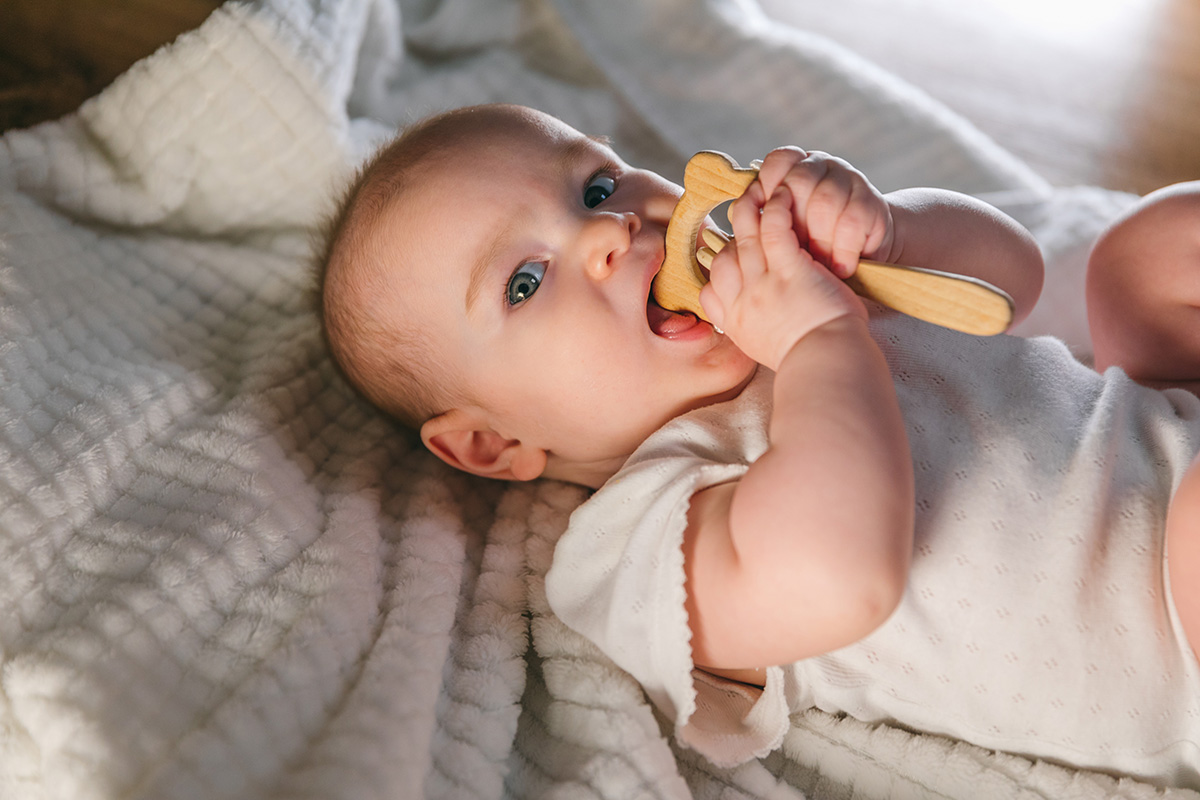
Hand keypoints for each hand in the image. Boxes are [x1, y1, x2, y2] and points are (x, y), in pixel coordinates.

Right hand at [699, 181, 866, 370]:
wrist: (829, 364)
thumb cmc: (812, 360)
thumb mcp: (769, 352)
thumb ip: (758, 331)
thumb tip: (760, 323)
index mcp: (737, 324)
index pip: (710, 290)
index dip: (717, 268)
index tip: (728, 256)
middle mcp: (744, 303)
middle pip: (724, 258)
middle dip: (731, 232)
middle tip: (741, 213)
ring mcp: (764, 285)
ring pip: (745, 237)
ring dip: (749, 209)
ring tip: (757, 192)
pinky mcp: (791, 271)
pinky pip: (774, 230)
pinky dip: (775, 210)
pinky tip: (781, 198)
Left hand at [754, 147, 893, 276]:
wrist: (862, 259)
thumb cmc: (811, 251)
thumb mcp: (784, 237)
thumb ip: (762, 232)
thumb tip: (730, 243)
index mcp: (792, 168)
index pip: (777, 162)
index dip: (767, 189)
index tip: (763, 227)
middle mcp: (820, 166)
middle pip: (799, 181)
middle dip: (793, 224)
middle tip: (788, 255)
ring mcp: (849, 180)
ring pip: (825, 201)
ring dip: (819, 240)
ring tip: (816, 267)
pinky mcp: (872, 203)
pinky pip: (851, 222)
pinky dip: (843, 250)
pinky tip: (839, 268)